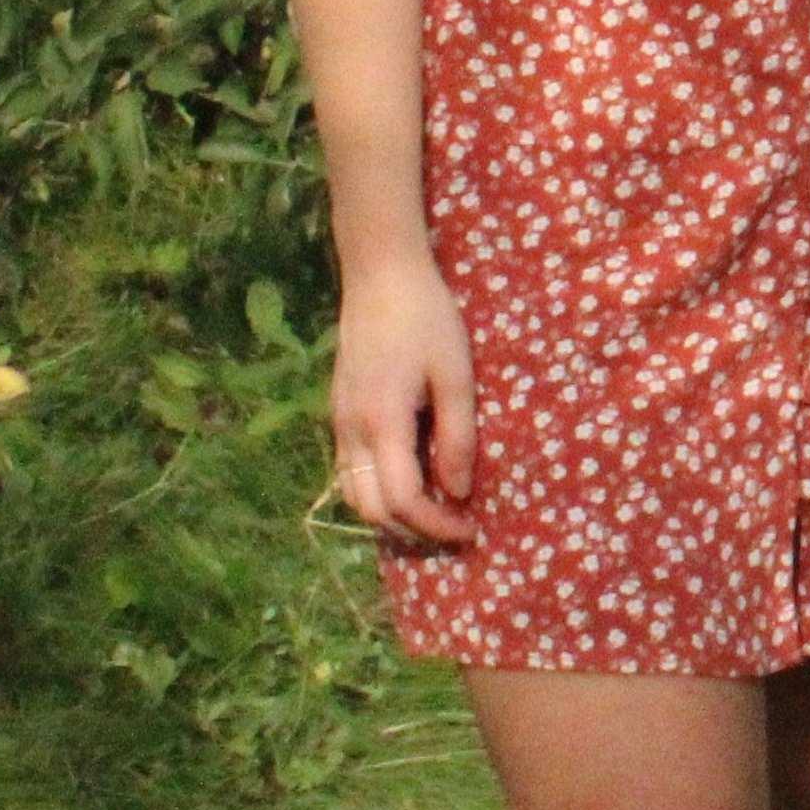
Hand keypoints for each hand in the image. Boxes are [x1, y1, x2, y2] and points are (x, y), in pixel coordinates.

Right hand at [330, 260, 480, 547]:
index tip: (470, 529)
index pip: (402, 501)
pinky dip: (377, 491)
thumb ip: (457, 435)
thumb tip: (459, 492)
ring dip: (391, 515)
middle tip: (456, 529)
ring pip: (354, 495)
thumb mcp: (456, 374)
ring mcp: (339, 424)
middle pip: (370, 509)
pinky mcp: (340, 414)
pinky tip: (412, 482)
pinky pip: (351, 472)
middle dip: (412, 530)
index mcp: (381, 424)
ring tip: (436, 513)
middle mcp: (350, 432)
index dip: (435, 525)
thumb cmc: (427, 320)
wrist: (381, 279)